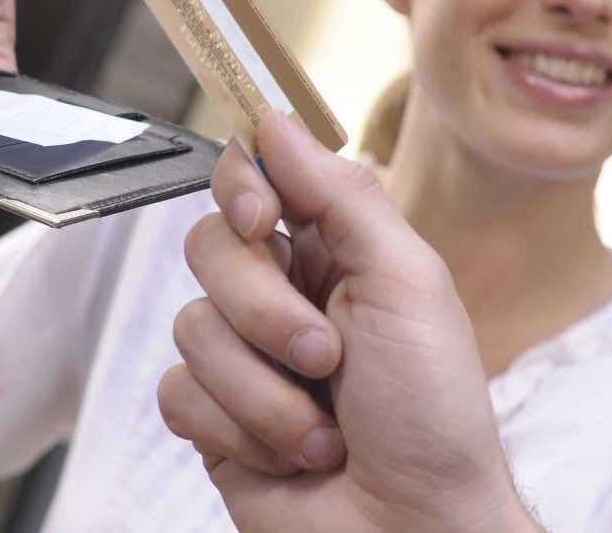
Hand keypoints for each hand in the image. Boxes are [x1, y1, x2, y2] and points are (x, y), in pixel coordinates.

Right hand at [159, 113, 537, 531]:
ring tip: (323, 433)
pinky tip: (287, 457)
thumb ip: (341, 196)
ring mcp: (242, 358)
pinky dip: (237, 430)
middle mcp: (280, 295)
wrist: (414, 531)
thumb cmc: (434, 416)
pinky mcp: (213, 419)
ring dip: (265, 391)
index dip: (243, 187)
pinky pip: (177, 393)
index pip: (254, 180)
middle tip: (327, 357)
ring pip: (191, 326)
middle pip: (210, 247)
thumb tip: (274, 120)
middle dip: (265, 311)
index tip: (266, 219)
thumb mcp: (409, 285)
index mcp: (333, 252)